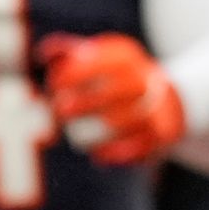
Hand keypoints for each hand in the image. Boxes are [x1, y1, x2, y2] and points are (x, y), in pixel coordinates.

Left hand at [37, 30, 187, 163]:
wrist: (165, 99)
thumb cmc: (116, 79)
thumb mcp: (97, 60)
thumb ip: (70, 54)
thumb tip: (43, 53)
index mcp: (128, 57)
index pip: (102, 60)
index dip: (75, 72)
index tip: (54, 84)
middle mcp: (147, 76)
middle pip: (117, 89)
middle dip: (85, 102)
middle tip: (60, 111)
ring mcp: (159, 104)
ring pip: (128, 120)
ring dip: (100, 133)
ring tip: (78, 141)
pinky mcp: (165, 131)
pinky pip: (140, 145)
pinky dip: (118, 152)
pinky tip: (99, 156)